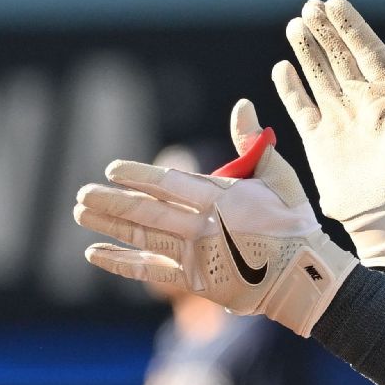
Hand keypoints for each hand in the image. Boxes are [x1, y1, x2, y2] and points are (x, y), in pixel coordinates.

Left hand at [74, 100, 356, 336]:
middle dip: (111, 202)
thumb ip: (253, 142)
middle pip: (148, 212)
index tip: (112, 169)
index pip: (170, 183)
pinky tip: (96, 253)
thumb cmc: (293, 220)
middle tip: (82, 193)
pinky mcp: (196, 280)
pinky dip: (121, 262)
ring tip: (81, 213)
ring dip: (109, 225)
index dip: (138, 176)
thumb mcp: (279, 175)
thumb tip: (242, 104)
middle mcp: (205, 227)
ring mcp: (197, 256)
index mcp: (224, 198)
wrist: (304, 274)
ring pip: (143, 237)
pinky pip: (150, 270)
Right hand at [274, 0, 384, 266]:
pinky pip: (300, 106)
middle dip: (325, 32)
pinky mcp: (318, 139)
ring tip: (294, 24)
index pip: (368, 50)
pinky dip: (290, 88)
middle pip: (340, 57)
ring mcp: (339, 119)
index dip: (352, 26)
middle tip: (309, 6)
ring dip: (307, 51)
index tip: (336, 3)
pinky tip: (281, 67)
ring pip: (319, 76)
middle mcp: (362, 102)